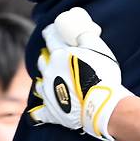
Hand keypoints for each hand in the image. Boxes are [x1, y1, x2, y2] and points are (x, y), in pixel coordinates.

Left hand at [30, 7, 131, 140]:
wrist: (102, 105)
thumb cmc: (102, 75)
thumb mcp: (98, 48)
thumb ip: (86, 36)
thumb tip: (79, 28)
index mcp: (59, 55)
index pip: (51, 38)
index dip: (51, 32)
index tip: (50, 30)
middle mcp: (49, 72)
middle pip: (43, 60)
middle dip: (47, 56)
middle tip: (55, 55)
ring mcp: (48, 92)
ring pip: (39, 83)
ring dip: (45, 78)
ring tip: (51, 78)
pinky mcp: (51, 111)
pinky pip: (39, 113)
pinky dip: (38, 112)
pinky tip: (37, 112)